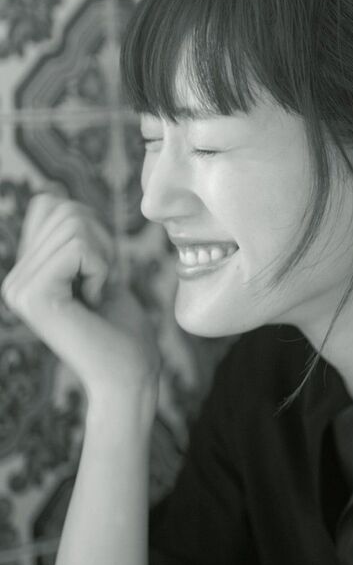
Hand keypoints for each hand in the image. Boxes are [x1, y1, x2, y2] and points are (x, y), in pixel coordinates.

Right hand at [1, 192, 160, 416]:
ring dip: (102, 257)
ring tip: (94, 296)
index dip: (90, 229)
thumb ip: (72, 232)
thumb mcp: (95, 265)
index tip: (94, 273)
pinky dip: (100, 268)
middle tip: (98, 286)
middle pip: (64, 209)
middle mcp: (13, 280)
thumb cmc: (121, 327)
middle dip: (100, 241)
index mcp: (24, 271)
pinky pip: (78, 246)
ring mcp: (17, 288)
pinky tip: (92, 301)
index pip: (52, 204)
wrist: (128, 375)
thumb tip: (50, 189)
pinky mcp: (32, 296)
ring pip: (74, 223)